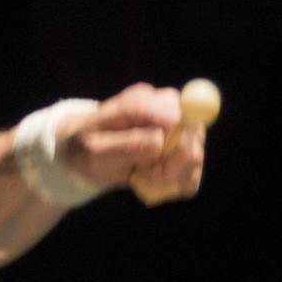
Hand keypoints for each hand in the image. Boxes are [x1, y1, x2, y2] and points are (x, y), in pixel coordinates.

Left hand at [60, 82, 210, 204]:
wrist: (84, 149)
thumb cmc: (86, 146)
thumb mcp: (96, 149)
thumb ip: (127, 144)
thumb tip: (160, 141)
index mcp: (139, 100)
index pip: (176, 119)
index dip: (173, 149)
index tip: (153, 171)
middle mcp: (163, 104)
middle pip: (193, 135)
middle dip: (174, 166)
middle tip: (145, 177)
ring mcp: (177, 121)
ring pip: (197, 152)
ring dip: (175, 175)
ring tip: (146, 177)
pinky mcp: (183, 138)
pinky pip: (195, 165)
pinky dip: (179, 179)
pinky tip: (157, 180)